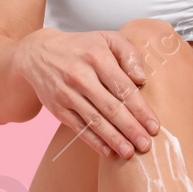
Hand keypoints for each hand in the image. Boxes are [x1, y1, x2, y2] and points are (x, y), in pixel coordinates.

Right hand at [13, 29, 159, 158]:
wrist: (38, 53)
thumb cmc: (81, 47)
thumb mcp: (106, 38)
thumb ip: (129, 53)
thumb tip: (141, 79)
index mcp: (97, 57)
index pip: (123, 88)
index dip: (140, 109)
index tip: (154, 126)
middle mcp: (80, 76)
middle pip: (111, 107)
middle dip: (131, 129)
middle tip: (146, 144)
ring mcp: (66, 93)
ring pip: (94, 120)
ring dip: (114, 139)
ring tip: (129, 152)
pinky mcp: (57, 108)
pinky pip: (78, 127)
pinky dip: (93, 141)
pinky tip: (107, 151)